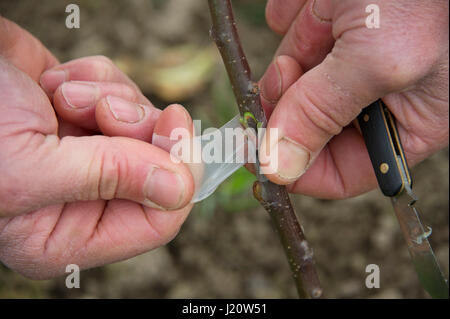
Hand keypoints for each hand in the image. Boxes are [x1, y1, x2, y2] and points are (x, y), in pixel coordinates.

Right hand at [0, 17, 194, 278]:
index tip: (174, 125)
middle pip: (158, 166)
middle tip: (104, 110)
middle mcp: (85, 199)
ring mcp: (88, 153)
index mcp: (69, 235)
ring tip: (62, 96)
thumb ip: (109, 179)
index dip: (177, 173)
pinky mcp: (85, 112)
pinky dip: (96, 78)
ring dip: (111, 98)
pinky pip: (122, 91)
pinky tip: (55, 82)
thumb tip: (179, 189)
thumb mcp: (30, 167)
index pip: (157, 222)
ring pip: (144, 124)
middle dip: (138, 126)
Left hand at [259, 0, 448, 197]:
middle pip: (308, 127)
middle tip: (288, 77)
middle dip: (289, 106)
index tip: (259, 154)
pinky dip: (293, 20)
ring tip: (319, 22)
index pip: (343, 172)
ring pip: (293, 84)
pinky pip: (292, 35)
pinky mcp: (330, 21)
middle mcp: (375, 96)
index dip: (299, 169)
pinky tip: (313, 1)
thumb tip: (279, 166)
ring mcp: (349, 57)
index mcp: (405, 122)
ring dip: (289, 62)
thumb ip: (324, 113)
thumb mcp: (379, 61)